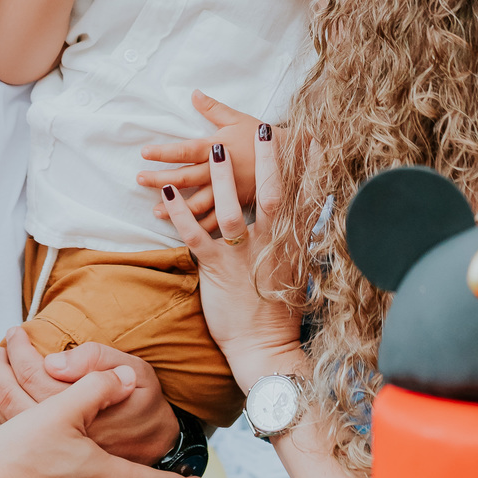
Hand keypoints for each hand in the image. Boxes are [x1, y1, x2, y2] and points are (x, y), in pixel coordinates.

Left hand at [0, 328, 177, 464]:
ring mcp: (44, 463)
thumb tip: (54, 361)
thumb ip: (100, 362)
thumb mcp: (139, 377)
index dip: (19, 349)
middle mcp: (54, 437)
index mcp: (74, 409)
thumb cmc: (147, 416)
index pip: (33, 372)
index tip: (14, 333)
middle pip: (8, 398)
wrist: (161, 470)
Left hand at [137, 90, 259, 227]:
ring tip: (156, 211)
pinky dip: (201, 227)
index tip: (144, 153)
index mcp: (218, 149)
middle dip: (161, 179)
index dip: (164, 152)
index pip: (186, 151)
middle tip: (140, 179)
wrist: (291, 159)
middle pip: (185, 178)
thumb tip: (194, 93)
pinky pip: (216, 220)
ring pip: (197, 203)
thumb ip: (213, 108)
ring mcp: (229, 191)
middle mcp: (220, 172)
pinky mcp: (237, 205)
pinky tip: (184, 231)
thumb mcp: (237, 119)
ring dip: (176, 207)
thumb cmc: (261, 138)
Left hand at [157, 127, 302, 391]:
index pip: (299, 198)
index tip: (308, 140)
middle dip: (269, 161)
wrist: (264, 348)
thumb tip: (304, 223)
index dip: (304, 168)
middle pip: (271, 195)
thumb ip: (296, 243)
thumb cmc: (276, 313)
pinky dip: (180, 214)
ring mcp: (242, 257)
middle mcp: (269, 246)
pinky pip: (196, 236)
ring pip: (232, 210)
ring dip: (222, 178)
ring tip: (215, 148)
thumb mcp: (294, 272)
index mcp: (289, 245)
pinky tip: (168, 193)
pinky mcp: (217, 270)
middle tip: (267, 129)